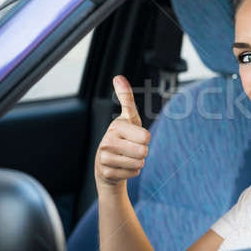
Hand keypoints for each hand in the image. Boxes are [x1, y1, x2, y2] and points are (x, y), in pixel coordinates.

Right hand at [95, 76, 150, 193]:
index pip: (146, 136)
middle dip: (142, 151)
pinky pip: (133, 173)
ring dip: (138, 162)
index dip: (145, 138)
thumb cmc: (123, 136)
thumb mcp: (128, 117)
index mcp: (116, 126)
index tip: (134, 135)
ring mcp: (105, 158)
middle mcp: (107, 142)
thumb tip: (118, 77)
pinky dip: (132, 171)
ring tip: (126, 157)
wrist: (107, 162)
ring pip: (139, 164)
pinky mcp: (106, 173)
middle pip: (143, 151)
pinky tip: (122, 167)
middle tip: (132, 148)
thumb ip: (126, 98)